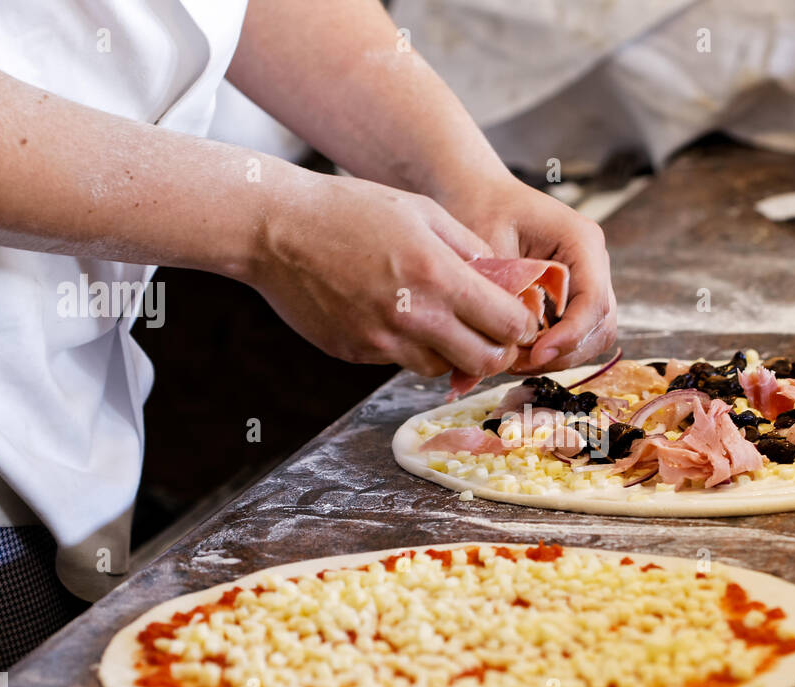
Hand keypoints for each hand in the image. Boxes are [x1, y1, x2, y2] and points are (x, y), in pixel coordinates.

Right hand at [248, 170, 536, 377]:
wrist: (274, 229)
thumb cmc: (349, 209)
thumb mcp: (422, 211)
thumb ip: (470, 248)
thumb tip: (506, 278)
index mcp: (438, 276)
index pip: (507, 324)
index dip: (520, 326)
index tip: (518, 318)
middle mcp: (414, 316)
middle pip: (484, 361)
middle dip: (496, 351)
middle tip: (491, 334)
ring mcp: (382, 341)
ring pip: (442, 368)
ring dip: (452, 352)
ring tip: (441, 321)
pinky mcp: (356, 353)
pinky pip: (400, 362)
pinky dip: (410, 348)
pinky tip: (396, 316)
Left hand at [439, 178, 616, 372]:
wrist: (479, 195)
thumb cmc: (481, 210)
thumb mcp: (487, 250)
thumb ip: (501, 297)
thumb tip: (498, 351)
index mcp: (581, 240)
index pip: (593, 300)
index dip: (569, 336)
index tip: (536, 354)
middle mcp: (593, 261)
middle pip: (601, 325)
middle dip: (565, 352)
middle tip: (520, 362)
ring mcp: (588, 280)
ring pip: (594, 336)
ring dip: (560, 356)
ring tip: (517, 359)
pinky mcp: (575, 297)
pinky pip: (577, 334)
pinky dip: (553, 350)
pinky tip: (520, 350)